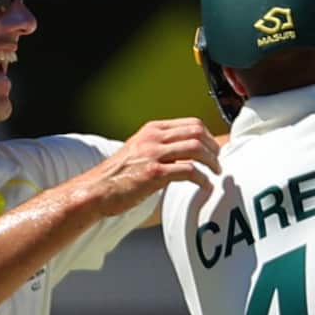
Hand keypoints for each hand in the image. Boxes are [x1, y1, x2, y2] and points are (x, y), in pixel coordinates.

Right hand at [84, 117, 220, 216]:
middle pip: (197, 132)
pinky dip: (202, 179)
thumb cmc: (118, 176)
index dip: (208, 136)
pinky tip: (205, 186)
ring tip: (216, 172)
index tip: (214, 149)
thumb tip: (188, 153)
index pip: (191, 123)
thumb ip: (161, 147)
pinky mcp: (154, 173)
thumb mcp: (140, 151)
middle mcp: (153, 138)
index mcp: (152, 129)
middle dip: (213, 147)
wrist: (96, 191)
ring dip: (212, 162)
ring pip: (196, 148)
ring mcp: (153, 154)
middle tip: (218, 162)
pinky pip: (188, 171)